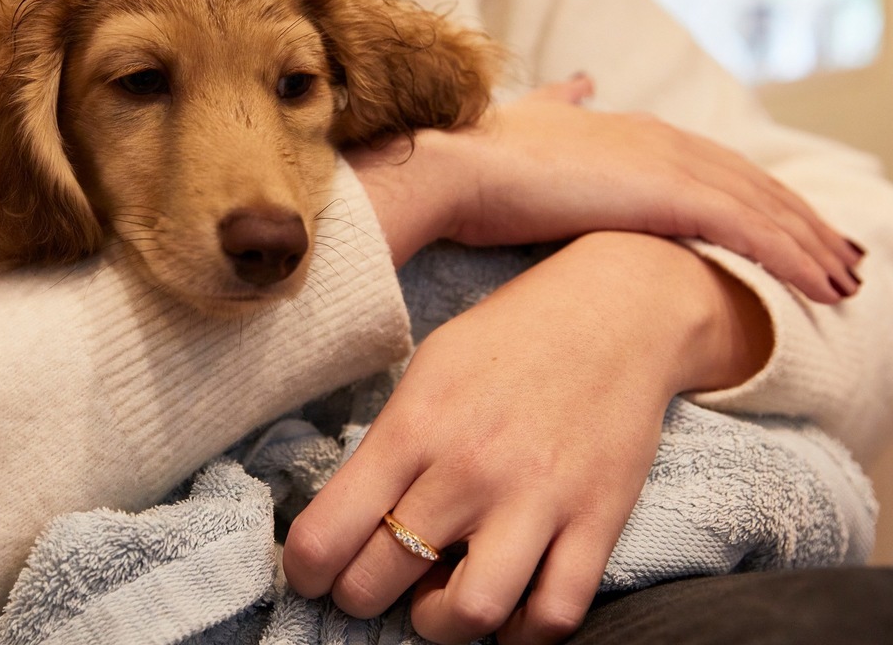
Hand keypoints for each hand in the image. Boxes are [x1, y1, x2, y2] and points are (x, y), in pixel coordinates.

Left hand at [283, 232, 773, 644]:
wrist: (616, 311)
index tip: (313, 572)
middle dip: (362, 598)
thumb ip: (389, 443)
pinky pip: (554, 614)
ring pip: (469, 612)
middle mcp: (468, 469)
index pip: (327, 533)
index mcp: (414, 426)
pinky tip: (506, 608)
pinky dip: (523, 632)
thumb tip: (352, 518)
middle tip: (375, 582)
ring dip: (439, 624)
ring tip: (438, 599)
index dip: (307, 570)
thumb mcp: (427, 369)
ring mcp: (537, 498)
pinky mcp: (598, 520)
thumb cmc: (508, 338)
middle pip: (381, 581)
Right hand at [345, 75, 862, 303]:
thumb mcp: (533, 121)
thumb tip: (578, 80)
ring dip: (811, 244)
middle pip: (753, 182)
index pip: (714, 164)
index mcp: (632, 131)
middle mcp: (663, 140)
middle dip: (800, 221)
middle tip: (842, 256)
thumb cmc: (481, 162)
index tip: (787, 224)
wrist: (456, 166)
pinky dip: (794, 257)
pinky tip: (820, 285)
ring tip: (846, 280)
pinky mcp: (671, 193)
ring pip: (765, 206)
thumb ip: (563, 104)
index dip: (756, 194)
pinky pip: (752, 230)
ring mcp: (670, 163)